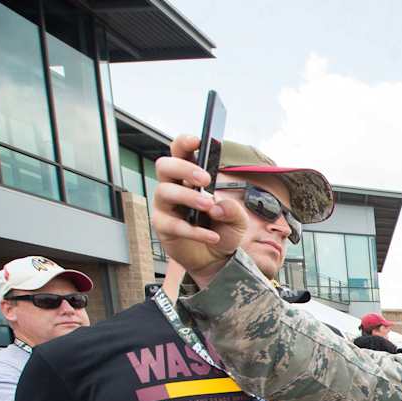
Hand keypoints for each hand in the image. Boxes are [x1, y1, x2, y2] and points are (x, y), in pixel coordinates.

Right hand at [151, 135, 249, 285]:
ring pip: (164, 192)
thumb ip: (233, 209)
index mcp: (190, 178)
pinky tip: (213, 236)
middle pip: (165, 166)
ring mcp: (165, 207)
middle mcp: (173, 187)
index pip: (180, 153)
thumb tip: (217, 206)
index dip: (184, 143)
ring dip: (188, 197)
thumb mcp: (238, 219)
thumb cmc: (223, 229)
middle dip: (183, 168)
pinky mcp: (163, 227)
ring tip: (209, 207)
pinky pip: (173, 225)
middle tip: (204, 179)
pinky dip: (195, 230)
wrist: (217, 258)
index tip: (197, 141)